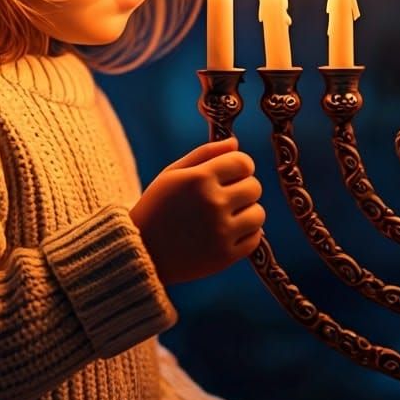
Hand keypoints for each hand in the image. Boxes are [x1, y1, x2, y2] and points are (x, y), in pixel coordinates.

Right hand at [130, 138, 264, 285]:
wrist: (140, 252)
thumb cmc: (157, 207)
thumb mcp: (172, 174)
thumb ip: (205, 154)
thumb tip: (235, 143)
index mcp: (199, 179)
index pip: (244, 163)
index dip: (240, 166)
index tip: (232, 173)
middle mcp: (213, 204)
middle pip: (254, 187)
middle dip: (243, 188)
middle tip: (225, 196)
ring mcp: (221, 232)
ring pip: (258, 213)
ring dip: (246, 212)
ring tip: (226, 216)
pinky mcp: (225, 256)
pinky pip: (255, 238)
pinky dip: (245, 235)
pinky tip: (226, 233)